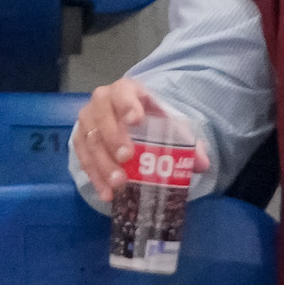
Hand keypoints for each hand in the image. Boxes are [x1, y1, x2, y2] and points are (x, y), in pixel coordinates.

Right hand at [72, 79, 181, 199]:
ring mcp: (88, 120)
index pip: (124, 92)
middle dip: (113, 137)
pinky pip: (83, 157)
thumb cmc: (151, 120)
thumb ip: (187, 142)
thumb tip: (202, 164)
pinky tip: (106, 193)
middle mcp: (102, 101)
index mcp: (126, 91)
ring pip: (90, 139)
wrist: (130, 119)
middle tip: (126, 158)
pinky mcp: (81, 139)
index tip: (136, 119)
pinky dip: (94, 177)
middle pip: (101, 116)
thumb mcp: (169, 125)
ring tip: (118, 184)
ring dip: (103, 163)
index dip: (127, 104)